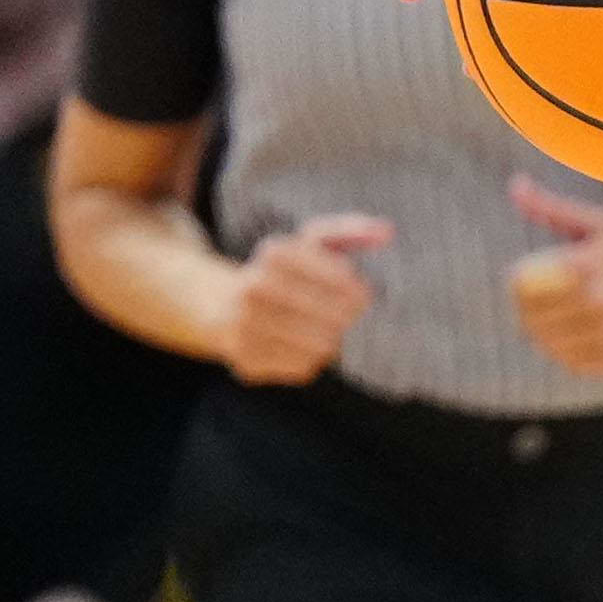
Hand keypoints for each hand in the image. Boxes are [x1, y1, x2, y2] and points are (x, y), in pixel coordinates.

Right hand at [225, 215, 392, 384]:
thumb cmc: (277, 273)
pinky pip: (302, 368)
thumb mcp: (306, 242)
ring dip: (330, 341)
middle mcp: (255, 288)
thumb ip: (349, 232)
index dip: (359, 292)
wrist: (214, 304)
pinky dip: (310, 360)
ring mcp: (246, 326)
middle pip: (335, 317)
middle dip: (347, 318)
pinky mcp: (246, 360)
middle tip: (345, 316)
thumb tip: (388, 232)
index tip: (363, 294)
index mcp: (275, 253)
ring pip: (321, 347)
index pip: (343, 279)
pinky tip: (299, 345)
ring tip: (323, 330)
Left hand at [504, 179, 602, 377]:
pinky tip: (582, 337)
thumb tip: (515, 186)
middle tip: (539, 306)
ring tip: (561, 322)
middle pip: (531, 319)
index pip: (521, 286)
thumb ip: (553, 208)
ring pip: (551, 345)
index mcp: (586, 266)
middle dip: (528, 312)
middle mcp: (598, 302)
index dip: (517, 285)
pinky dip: (570, 354)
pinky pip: (576, 363)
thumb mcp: (601, 224)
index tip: (526, 282)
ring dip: (547, 335)